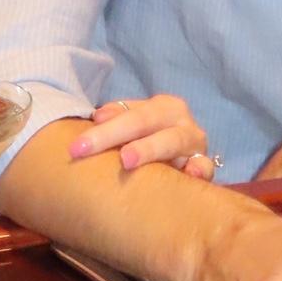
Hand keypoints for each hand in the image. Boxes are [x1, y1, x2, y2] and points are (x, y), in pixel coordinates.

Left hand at [67, 93, 218, 179]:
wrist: (189, 163)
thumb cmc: (153, 145)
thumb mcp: (136, 128)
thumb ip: (116, 119)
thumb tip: (97, 117)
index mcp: (162, 107)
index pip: (129, 114)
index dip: (102, 129)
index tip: (76, 147)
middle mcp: (180, 120)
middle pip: (145, 122)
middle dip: (114, 135)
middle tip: (87, 148)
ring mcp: (195, 143)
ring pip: (173, 140)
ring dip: (150, 148)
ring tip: (127, 159)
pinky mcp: (205, 166)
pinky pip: (204, 167)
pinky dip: (198, 169)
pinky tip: (188, 173)